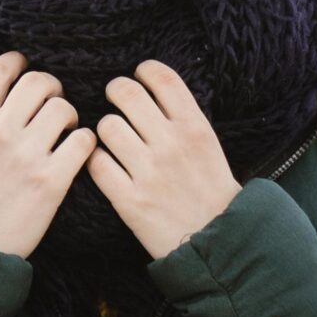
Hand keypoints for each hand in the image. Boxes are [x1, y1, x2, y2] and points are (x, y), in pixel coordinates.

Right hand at [0, 50, 96, 259]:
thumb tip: (11, 89)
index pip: (1, 69)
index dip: (19, 61)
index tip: (26, 67)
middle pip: (38, 81)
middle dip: (51, 88)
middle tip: (53, 101)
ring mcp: (25, 155)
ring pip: (64, 108)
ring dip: (70, 116)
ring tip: (65, 131)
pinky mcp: (51, 180)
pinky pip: (84, 141)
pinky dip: (85, 143)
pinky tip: (77, 152)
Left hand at [84, 59, 243, 259]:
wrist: (219, 245)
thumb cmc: (211, 192)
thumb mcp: (209, 147)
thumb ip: (182, 118)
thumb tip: (151, 88)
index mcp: (195, 128)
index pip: (162, 79)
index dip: (144, 71)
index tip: (139, 76)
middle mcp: (172, 145)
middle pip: (126, 93)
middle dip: (115, 90)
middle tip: (116, 99)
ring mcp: (149, 172)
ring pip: (106, 126)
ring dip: (105, 130)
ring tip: (114, 139)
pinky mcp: (130, 199)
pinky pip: (97, 162)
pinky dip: (97, 161)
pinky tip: (107, 165)